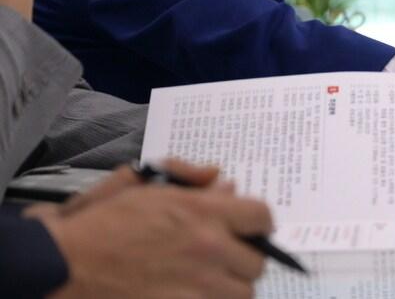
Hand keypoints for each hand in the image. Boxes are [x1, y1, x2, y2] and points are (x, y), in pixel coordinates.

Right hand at [40, 160, 272, 298]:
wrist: (62, 264)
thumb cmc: (100, 223)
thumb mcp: (143, 185)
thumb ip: (189, 178)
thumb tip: (224, 183)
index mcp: (204, 213)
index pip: (262, 217)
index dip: (257, 224)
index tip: (248, 230)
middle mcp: (209, 249)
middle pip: (256, 263)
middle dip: (242, 260)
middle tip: (223, 260)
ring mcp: (197, 286)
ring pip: (241, 294)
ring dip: (229, 289)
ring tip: (207, 283)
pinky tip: (189, 295)